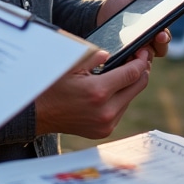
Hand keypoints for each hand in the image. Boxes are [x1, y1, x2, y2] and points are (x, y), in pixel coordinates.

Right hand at [35, 47, 151, 138]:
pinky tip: (111, 89)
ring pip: (131, 99)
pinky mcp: (104, 131)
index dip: (141, 61)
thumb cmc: (53, 86)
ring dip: (130, 85)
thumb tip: (111, 54)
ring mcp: (106, 124)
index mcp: (99, 91)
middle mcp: (106, 111)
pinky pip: (121, 110)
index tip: (144, 52)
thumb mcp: (71, 64)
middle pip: (138, 87)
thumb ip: (95, 56)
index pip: (132, 74)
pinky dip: (120, 98)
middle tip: (139, 59)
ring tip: (122, 72)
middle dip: (141, 71)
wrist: (39, 113)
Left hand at [97, 0, 169, 57]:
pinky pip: (131, 67)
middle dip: (160, 45)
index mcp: (153, 27)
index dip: (166, 36)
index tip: (161, 33)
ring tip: (138, 50)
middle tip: (155, 39)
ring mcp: (136, 52)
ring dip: (145, 55)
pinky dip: (130, 63)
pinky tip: (125, 58)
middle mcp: (148, 42)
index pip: (165, 35)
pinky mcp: (124, 60)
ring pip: (147, 59)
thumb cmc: (116, 5)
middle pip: (161, 49)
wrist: (96, 18)